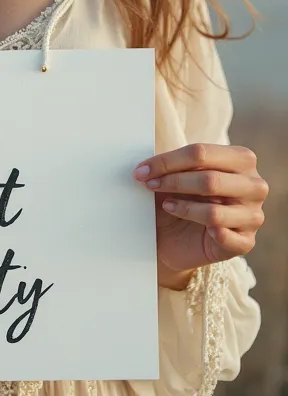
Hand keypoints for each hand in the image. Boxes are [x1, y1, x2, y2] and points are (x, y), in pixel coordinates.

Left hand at [133, 143, 267, 277]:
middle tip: (149, 186)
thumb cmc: (180, 195)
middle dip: (173, 182)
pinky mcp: (246, 242)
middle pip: (209, 180)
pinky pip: (224, 237)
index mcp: (241, 159)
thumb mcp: (175, 174)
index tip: (141, 170)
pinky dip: (204, 230)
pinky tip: (191, 224)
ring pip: (214, 211)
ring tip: (167, 206)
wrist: (178, 236)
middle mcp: (254, 185)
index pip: (201, 153)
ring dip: (183, 208)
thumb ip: (168, 164)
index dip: (167, 161)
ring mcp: (253, 215)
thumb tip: (145, 166)